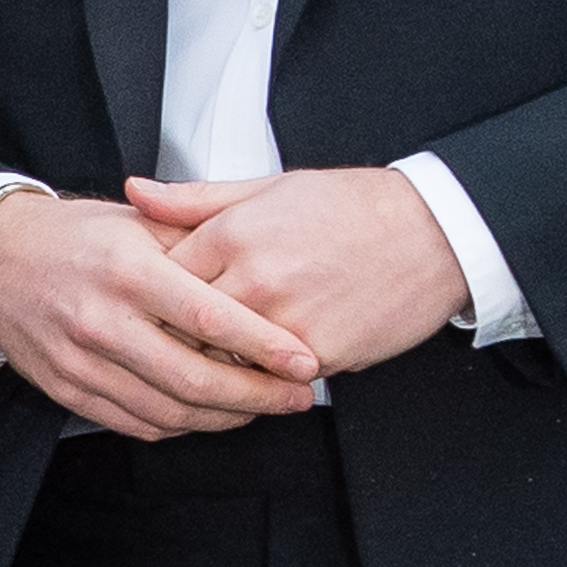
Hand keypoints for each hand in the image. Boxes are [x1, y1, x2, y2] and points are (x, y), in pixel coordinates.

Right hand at [0, 190, 319, 442]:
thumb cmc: (74, 238)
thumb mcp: (136, 221)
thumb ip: (197, 244)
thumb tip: (263, 270)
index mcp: (127, 269)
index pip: (208, 316)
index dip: (262, 346)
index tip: (303, 361)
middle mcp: (101, 319)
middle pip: (193, 376)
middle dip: (257, 395)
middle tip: (297, 397)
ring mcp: (82, 361)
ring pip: (169, 409)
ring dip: (224, 416)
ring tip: (261, 407)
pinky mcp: (68, 390)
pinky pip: (137, 423)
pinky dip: (181, 425)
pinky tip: (209, 413)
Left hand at [125, 168, 468, 376]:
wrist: (430, 233)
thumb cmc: (352, 207)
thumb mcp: (266, 187)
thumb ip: (194, 199)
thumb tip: (136, 192)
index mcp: (232, 235)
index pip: (160, 279)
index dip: (152, 294)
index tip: (151, 302)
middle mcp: (253, 280)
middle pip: (183, 327)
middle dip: (174, 335)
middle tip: (170, 337)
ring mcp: (285, 321)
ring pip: (222, 360)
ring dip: (217, 361)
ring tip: (218, 353)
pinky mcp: (318, 355)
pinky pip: (269, 378)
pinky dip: (261, 375)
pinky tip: (264, 363)